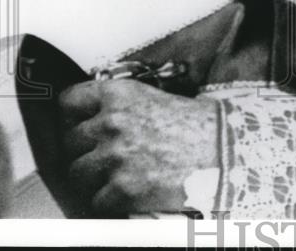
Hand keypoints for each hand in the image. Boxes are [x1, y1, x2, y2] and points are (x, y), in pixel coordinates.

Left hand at [60, 79, 217, 214]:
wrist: (226, 151)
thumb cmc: (198, 125)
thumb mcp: (156, 98)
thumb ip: (122, 107)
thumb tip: (96, 119)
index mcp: (120, 94)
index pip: (69, 102)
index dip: (73, 116)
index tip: (79, 125)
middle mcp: (111, 123)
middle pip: (70, 143)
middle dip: (85, 151)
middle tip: (105, 157)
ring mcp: (114, 157)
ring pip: (77, 173)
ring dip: (93, 178)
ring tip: (117, 177)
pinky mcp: (122, 188)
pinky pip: (96, 200)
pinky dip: (110, 201)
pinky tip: (130, 192)